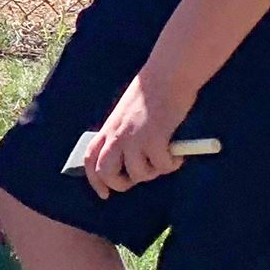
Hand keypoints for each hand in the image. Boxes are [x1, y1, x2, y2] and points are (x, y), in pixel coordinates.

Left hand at [78, 72, 194, 199]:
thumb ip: (124, 134)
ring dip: (156, 170)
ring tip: (167, 156)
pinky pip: (163, 165)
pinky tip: (178, 152)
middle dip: (122, 184)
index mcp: (108, 128)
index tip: (105, 194)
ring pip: (139, 174)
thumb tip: (131, 161)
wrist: (167, 75)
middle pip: (106, 173)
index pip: (90, 159)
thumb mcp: (127, 115)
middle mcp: (116, 135)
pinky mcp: (153, 138)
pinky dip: (173, 163)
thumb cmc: (151, 92)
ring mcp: (133, 137)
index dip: (95, 181)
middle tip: (141, 177)